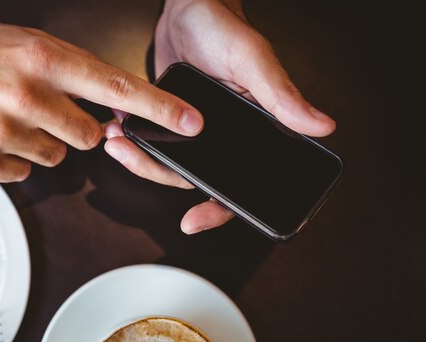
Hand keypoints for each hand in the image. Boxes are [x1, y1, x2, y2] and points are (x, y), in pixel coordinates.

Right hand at [0, 19, 203, 181]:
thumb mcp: (24, 42)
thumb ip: (69, 73)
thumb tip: (110, 107)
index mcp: (42, 57)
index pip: (116, 87)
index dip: (158, 108)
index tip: (189, 122)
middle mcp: (27, 95)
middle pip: (89, 135)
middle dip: (76, 127)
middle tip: (44, 109)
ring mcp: (4, 131)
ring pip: (58, 156)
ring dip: (42, 141)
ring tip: (9, 117)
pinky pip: (26, 171)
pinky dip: (15, 157)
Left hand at [104, 0, 335, 233]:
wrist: (187, 9)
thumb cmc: (225, 28)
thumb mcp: (253, 60)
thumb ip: (281, 95)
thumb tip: (322, 126)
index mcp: (252, 132)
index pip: (241, 186)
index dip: (220, 209)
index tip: (193, 221)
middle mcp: (223, 140)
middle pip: (197, 182)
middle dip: (162, 177)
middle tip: (135, 160)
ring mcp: (194, 134)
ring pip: (170, 166)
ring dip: (142, 160)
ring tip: (118, 142)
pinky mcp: (169, 122)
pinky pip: (154, 145)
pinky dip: (135, 143)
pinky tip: (118, 131)